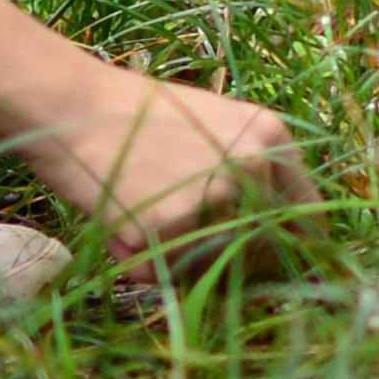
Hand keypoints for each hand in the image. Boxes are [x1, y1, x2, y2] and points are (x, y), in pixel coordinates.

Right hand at [14, 62, 310, 261]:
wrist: (72, 107)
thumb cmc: (135, 117)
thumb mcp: (213, 126)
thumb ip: (248, 170)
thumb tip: (277, 238)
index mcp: (271, 136)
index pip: (306, 210)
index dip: (294, 245)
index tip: (285, 267)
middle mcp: (254, 165)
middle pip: (264, 247)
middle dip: (234, 263)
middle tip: (192, 257)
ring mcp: (216, 195)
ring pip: (214, 263)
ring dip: (180, 261)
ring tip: (143, 222)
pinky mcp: (173, 222)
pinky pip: (167, 271)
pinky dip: (143, 263)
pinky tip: (121, 227)